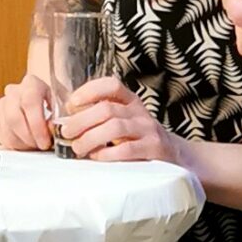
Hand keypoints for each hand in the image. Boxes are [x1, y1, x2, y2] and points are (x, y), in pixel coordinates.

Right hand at [0, 73, 55, 151]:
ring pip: (6, 129)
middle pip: (14, 117)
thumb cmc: (54, 104)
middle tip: (41, 145)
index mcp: (32, 83)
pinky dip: (13, 144)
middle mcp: (14, 91)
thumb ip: (60, 117)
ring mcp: (2, 104)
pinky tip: (24, 143)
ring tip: (35, 145)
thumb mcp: (64, 107)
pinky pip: (0, 134)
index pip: (29, 102)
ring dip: (22, 143)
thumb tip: (53, 129)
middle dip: (29, 138)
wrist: (43, 101)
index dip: (37, 125)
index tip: (46, 140)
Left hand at [59, 77, 178, 165]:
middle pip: (106, 108)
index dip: (89, 91)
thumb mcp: (123, 122)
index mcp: (130, 101)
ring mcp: (147, 129)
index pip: (111, 85)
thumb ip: (101, 118)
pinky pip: (127, 148)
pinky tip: (97, 157)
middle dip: (81, 120)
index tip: (71, 104)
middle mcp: (139, 112)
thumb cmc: (139, 140)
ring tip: (78, 148)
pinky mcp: (153, 148)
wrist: (174, 156)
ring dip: (91, 138)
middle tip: (67, 133)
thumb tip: (67, 122)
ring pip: (114, 127)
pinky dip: (108, 153)